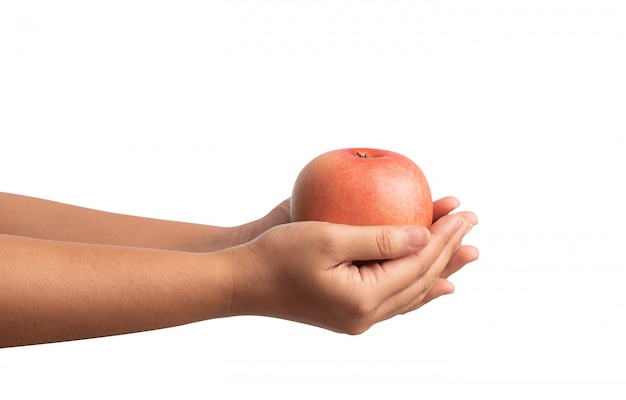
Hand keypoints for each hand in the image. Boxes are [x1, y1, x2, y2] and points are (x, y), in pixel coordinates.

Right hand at [230, 197, 477, 333]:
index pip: (418, 265)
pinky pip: (395, 299)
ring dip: (439, 269)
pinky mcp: (348, 314)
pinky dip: (417, 287)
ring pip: (412, 293)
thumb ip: (379, 239)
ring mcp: (357, 319)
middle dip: (449, 251)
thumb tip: (424, 236)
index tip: (465, 212)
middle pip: (421, 281)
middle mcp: (366, 316)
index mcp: (364, 300)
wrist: (243, 283)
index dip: (444, 237)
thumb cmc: (277, 255)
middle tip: (472, 223)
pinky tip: (433, 285)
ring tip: (466, 254)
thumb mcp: (328, 238)